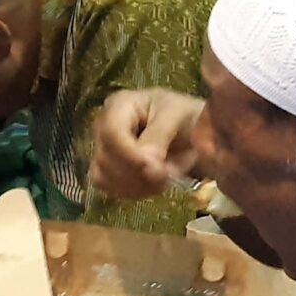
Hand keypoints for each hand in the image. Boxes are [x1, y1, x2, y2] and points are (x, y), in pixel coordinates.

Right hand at [85, 88, 207, 203]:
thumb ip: (160, 137)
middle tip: (167, 176)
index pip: (112, 132)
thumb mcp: (178, 117)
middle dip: (137, 172)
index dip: (129, 154)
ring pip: (103, 175)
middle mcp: (104, 126)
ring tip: (163, 179)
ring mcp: (103, 148)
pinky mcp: (106, 169)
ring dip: (136, 185)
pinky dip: (130, 191)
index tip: (155, 170)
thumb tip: (147, 166)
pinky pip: (107, 187)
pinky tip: (150, 185)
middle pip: (106, 156)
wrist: (192, 133)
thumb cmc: (184, 117)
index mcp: (120, 104)